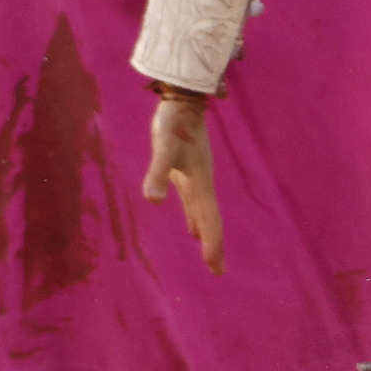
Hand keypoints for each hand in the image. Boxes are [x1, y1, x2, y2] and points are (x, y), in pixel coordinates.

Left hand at [143, 93, 224, 272]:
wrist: (183, 100)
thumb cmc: (173, 123)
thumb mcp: (163, 148)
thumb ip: (157, 173)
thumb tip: (152, 200)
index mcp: (200, 182)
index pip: (210, 218)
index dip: (213, 243)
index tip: (216, 267)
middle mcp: (202, 183)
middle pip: (211, 219)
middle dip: (214, 244)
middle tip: (218, 271)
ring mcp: (196, 178)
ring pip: (205, 212)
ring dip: (208, 232)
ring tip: (210, 254)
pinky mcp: (188, 171)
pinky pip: (195, 202)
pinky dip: (196, 217)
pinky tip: (193, 226)